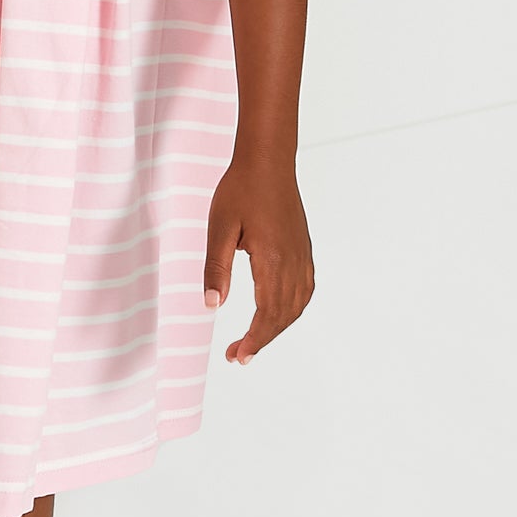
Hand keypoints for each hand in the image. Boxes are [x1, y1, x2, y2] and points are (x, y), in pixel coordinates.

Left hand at [204, 153, 314, 363]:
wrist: (268, 160)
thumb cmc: (240, 190)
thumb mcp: (219, 228)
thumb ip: (216, 268)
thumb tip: (212, 305)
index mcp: (272, 260)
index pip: (266, 314)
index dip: (253, 340)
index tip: (236, 356)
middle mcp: (293, 262)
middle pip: (283, 315)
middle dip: (262, 339)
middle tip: (238, 355)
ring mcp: (302, 255)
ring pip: (297, 305)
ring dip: (278, 326)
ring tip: (255, 339)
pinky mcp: (303, 248)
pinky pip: (305, 289)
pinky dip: (292, 309)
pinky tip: (279, 312)